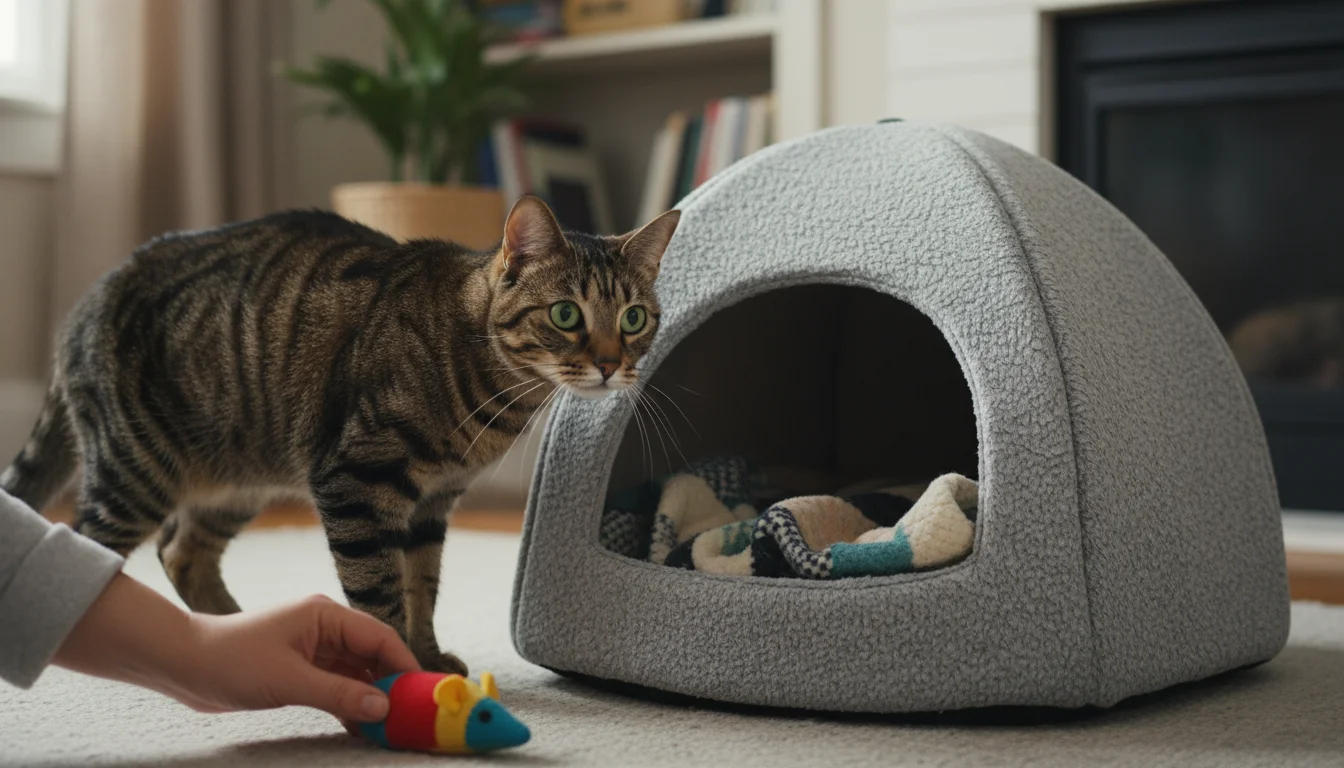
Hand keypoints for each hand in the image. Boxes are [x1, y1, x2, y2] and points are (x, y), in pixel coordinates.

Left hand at [55, 575, 419, 723]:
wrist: (182, 665)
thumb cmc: (231, 661)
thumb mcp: (289, 681)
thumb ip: (339, 694)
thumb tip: (383, 708)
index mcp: (326, 616)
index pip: (380, 638)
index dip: (404, 666)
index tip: (422, 694)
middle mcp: (325, 627)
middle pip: (373, 655)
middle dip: (392, 684)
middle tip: (410, 715)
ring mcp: (313, 649)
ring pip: (357, 672)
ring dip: (371, 697)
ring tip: (390, 726)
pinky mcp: (300, 669)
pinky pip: (337, 685)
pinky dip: (350, 703)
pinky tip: (361, 726)